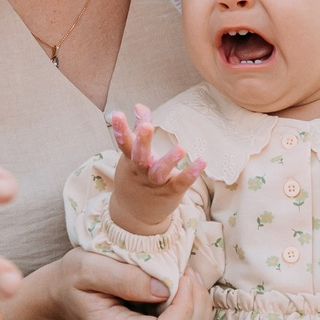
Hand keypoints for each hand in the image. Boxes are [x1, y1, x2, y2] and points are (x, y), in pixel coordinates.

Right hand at [40, 246, 211, 319]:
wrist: (64, 297)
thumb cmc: (74, 278)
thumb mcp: (88, 266)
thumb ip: (125, 277)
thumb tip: (165, 289)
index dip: (184, 306)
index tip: (181, 275)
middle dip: (196, 304)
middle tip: (188, 272)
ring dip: (199, 308)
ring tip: (187, 278)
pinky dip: (193, 313)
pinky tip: (183, 291)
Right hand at [106, 105, 205, 236]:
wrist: (134, 214)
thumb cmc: (135, 176)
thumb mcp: (132, 155)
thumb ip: (138, 130)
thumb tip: (139, 105)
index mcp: (130, 160)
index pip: (124, 142)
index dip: (120, 129)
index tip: (117, 114)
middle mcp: (141, 171)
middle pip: (139, 157)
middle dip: (142, 142)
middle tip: (146, 126)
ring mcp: (155, 183)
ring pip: (159, 172)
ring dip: (169, 161)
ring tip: (181, 148)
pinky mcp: (171, 192)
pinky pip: (181, 182)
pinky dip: (191, 173)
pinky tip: (202, 161)